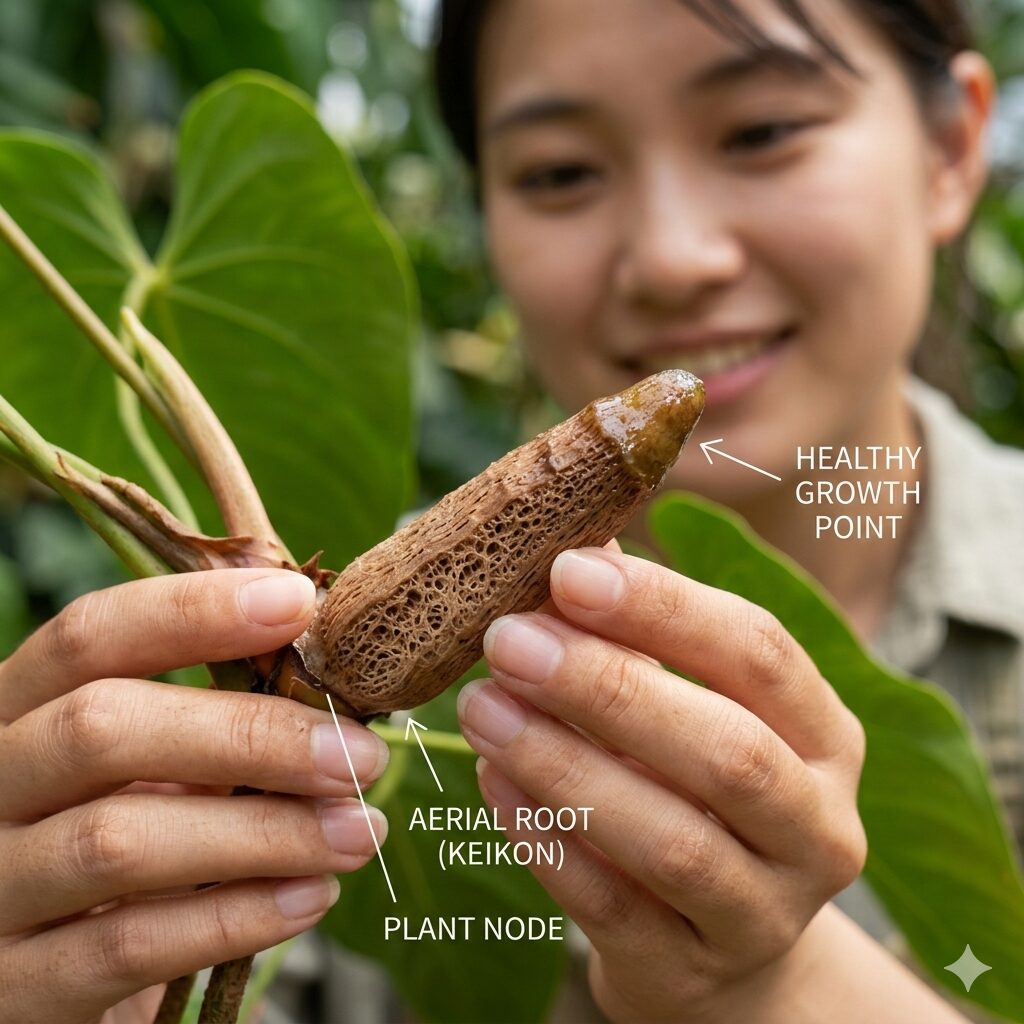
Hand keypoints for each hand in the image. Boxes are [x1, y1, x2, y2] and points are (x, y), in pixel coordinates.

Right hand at [0, 569, 389, 1023]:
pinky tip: (310, 897)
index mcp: (17, 709)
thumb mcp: (152, 761)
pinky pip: (127, 945)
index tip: (298, 603)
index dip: (192, 611)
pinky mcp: (16, 986)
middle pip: (101, 728)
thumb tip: (328, 662)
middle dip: (249, 734)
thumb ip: (213, 712)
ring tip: (359, 830)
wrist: (51, 972)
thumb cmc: (129, 833)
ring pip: (119, 841)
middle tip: (358, 754)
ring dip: (263, 832)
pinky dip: (235, 919)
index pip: (88, 636)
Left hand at [457, 547, 866, 1023]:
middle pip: (728, 751)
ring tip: (482, 707)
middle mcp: (816, 826)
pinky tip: (492, 784)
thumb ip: (640, 639)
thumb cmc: (695, 795)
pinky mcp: (693, 974)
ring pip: (672, 841)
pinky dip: (547, 842)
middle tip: (507, 639)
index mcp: (823, 735)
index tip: (567, 569)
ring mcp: (763, 912)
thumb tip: (575, 549)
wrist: (718, 946)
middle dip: (607, 687)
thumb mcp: (691, 710)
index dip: (663, 606)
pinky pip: (614, 910)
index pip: (759, 652)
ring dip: (564, 764)